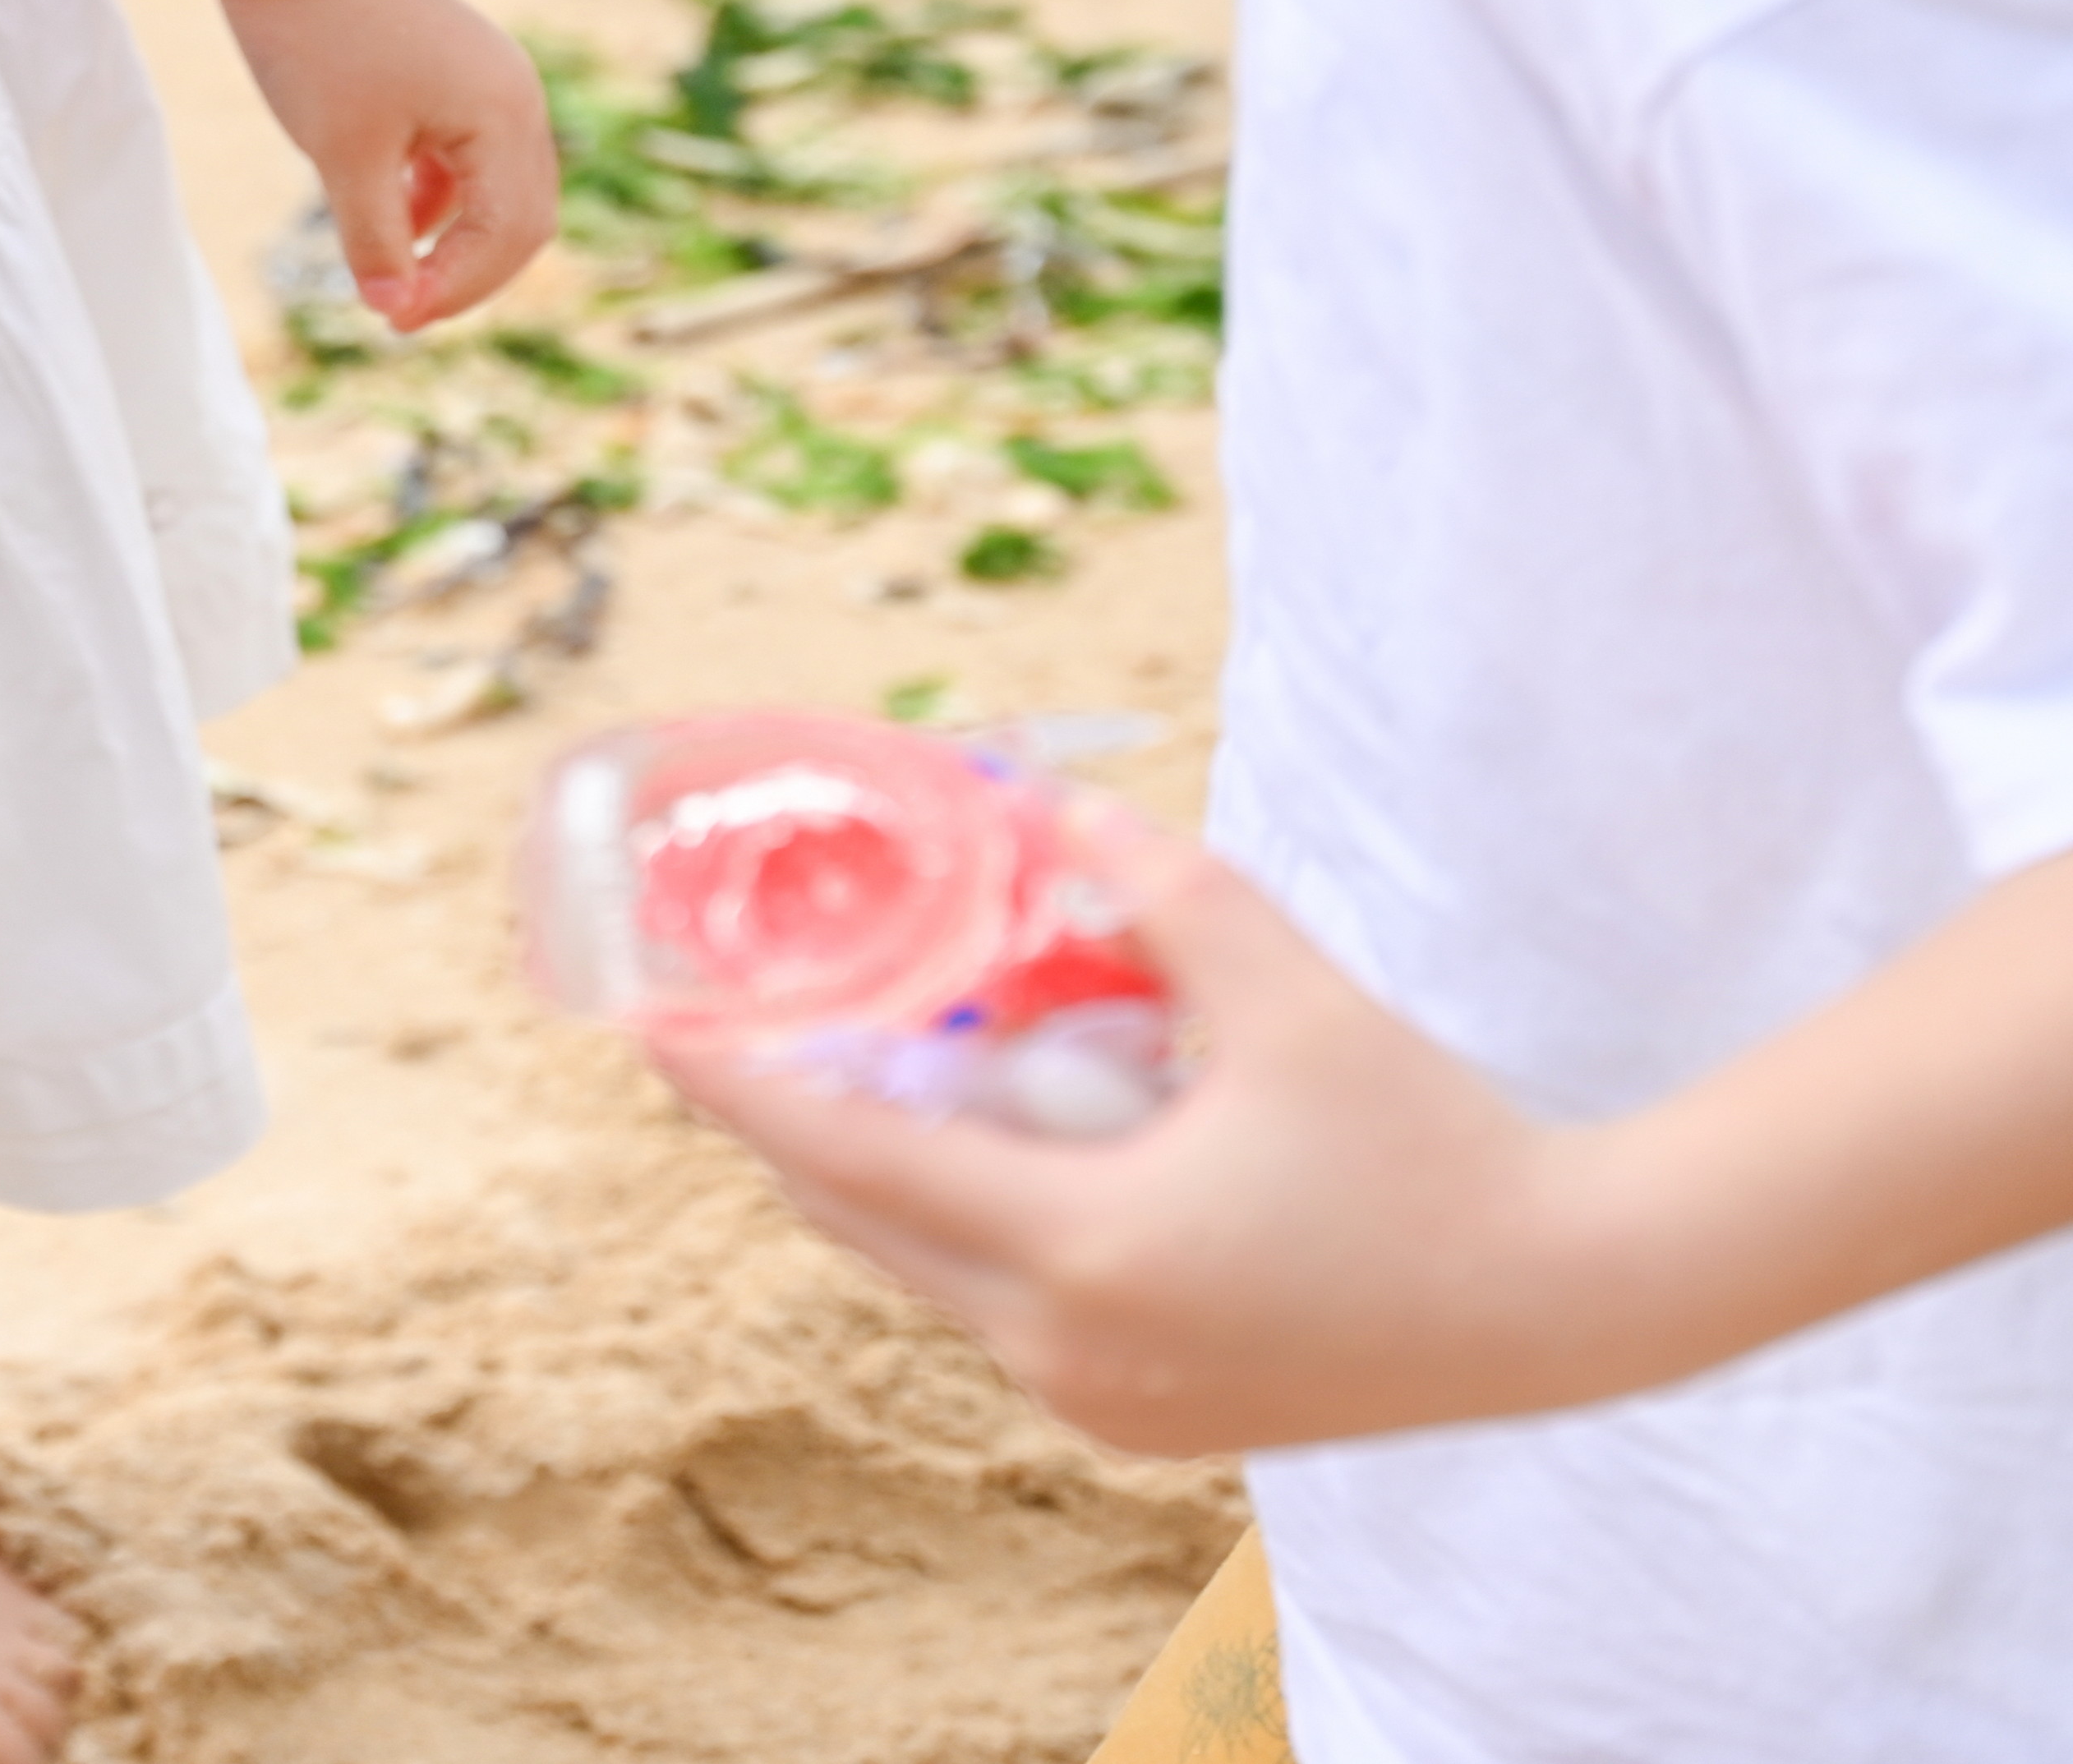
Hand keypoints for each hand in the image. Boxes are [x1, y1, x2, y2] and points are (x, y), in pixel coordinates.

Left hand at [212, 0, 559, 330]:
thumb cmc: (317, 41)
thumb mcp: (344, 155)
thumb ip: (375, 238)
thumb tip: (393, 308)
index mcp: (504, 116)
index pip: (510, 235)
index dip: (457, 289)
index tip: (393, 319)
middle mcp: (515, 98)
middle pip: (520, 220)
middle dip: (466, 275)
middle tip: (399, 314)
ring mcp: (489, 84)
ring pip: (495, 192)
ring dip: (454, 241)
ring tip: (393, 280)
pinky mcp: (456, 76)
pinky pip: (465, 160)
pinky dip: (437, 200)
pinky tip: (389, 222)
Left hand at [651, 813, 1652, 1455]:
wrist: (1573, 1299)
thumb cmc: (1434, 1140)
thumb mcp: (1286, 991)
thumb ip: (1155, 889)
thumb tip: (1044, 800)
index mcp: (1081, 1249)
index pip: (847, 1158)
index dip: (735, 1090)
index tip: (647, 1030)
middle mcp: (1064, 1346)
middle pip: (862, 1221)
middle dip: (791, 1126)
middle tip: (738, 1029)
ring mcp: (1098, 1399)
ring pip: (928, 1271)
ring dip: (886, 1176)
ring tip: (868, 1067)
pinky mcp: (1142, 1420)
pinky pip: (1001, 1311)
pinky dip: (971, 1228)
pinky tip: (989, 1149)